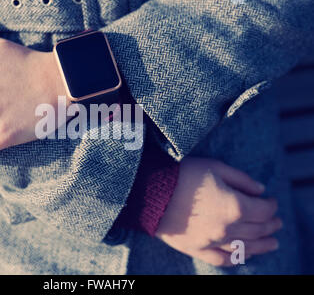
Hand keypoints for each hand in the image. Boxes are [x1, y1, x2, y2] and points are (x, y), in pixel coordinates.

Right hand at [156, 157, 281, 266]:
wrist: (150, 191)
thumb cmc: (183, 174)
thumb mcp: (215, 167)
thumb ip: (241, 179)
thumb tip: (260, 190)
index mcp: (235, 206)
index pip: (264, 210)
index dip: (271, 205)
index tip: (271, 201)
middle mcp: (227, 227)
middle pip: (258, 230)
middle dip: (271, 225)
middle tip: (277, 222)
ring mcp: (212, 241)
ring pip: (245, 248)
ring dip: (262, 246)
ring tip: (272, 244)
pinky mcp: (197, 248)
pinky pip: (222, 259)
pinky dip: (236, 258)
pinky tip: (244, 255)